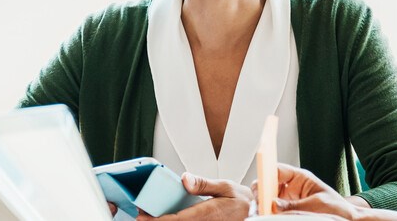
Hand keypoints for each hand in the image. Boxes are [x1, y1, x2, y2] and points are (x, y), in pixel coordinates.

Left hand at [135, 173, 252, 219]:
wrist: (255, 214)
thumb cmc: (242, 203)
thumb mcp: (226, 187)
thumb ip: (204, 184)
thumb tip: (185, 179)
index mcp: (208, 214)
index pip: (176, 220)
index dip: (157, 220)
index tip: (142, 217)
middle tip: (142, 217)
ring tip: (150, 217)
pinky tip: (167, 218)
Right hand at [252, 164, 361, 219]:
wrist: (347, 220)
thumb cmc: (337, 208)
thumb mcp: (317, 204)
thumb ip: (295, 205)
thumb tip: (274, 205)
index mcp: (299, 178)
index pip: (277, 171)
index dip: (265, 175)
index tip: (260, 186)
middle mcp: (290, 188)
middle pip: (267, 186)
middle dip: (260, 195)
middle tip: (258, 206)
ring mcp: (287, 201)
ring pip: (266, 200)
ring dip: (262, 207)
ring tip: (261, 215)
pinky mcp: (286, 213)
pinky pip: (272, 212)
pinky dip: (267, 215)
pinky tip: (267, 217)